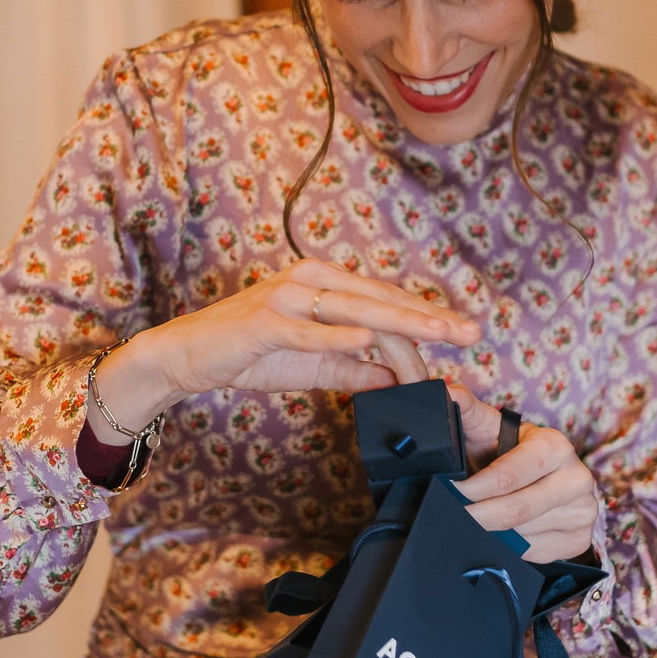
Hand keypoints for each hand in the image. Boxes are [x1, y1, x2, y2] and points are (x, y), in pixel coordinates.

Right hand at [88, 260, 480, 439]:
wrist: (186, 357)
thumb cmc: (250, 355)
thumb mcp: (312, 363)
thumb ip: (354, 366)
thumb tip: (401, 377)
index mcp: (324, 284)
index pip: (386, 300)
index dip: (427, 317)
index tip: (464, 334)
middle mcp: (309, 280)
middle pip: (380, 299)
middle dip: (429, 318)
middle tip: (470, 332)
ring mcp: (285, 298)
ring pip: (353, 309)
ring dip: (399, 323)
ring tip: (437, 334)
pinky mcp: (263, 322)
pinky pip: (308, 330)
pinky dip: (339, 336)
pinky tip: (371, 343)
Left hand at [446, 382, 597, 562]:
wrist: (539, 476)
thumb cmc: (506, 451)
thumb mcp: (489, 427)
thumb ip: (467, 409)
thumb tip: (446, 391)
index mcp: (554, 446)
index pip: (508, 476)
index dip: (473, 488)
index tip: (446, 494)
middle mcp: (578, 478)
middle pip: (516, 510)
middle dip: (475, 517)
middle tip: (445, 519)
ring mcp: (584, 512)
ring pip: (523, 535)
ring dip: (490, 534)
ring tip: (464, 527)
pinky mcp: (580, 539)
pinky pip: (535, 554)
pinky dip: (509, 549)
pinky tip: (495, 537)